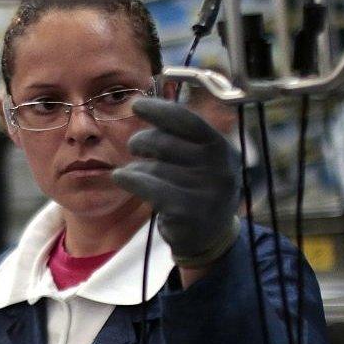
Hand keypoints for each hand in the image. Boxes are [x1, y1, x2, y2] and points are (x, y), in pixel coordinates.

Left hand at [112, 98, 240, 267]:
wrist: (210, 239)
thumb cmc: (196, 190)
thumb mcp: (200, 161)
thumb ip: (181, 138)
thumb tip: (147, 106)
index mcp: (223, 149)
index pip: (189, 122)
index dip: (161, 110)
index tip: (137, 104)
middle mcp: (220, 169)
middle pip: (166, 142)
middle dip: (143, 141)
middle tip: (135, 146)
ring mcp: (206, 192)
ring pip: (154, 167)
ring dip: (138, 168)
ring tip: (141, 173)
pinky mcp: (188, 212)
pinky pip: (149, 186)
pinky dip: (130, 179)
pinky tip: (120, 177)